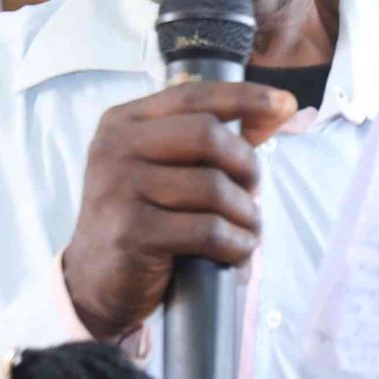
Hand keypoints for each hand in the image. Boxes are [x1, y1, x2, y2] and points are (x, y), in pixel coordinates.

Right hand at [61, 81, 297, 341]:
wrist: (94, 282)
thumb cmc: (140, 219)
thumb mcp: (157, 168)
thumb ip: (203, 140)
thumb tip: (274, 109)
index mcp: (123, 123)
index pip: (194, 96)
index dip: (245, 97)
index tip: (283, 105)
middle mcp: (116, 148)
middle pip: (208, 135)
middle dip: (246, 165)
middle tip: (253, 192)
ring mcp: (121, 190)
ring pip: (214, 187)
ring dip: (246, 213)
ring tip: (248, 230)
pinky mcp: (133, 233)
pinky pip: (208, 230)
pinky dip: (236, 244)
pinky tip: (237, 252)